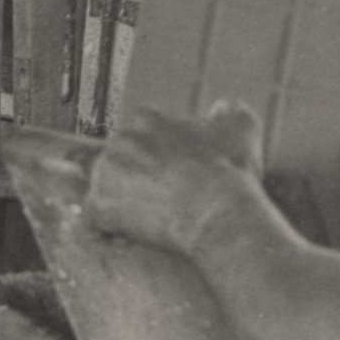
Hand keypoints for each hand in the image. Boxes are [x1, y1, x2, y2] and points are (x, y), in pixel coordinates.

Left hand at [79, 100, 269, 260]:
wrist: (217, 210)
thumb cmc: (230, 171)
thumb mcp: (242, 126)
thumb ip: (229, 110)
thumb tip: (223, 107)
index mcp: (147, 119)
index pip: (143, 132)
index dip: (159, 154)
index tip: (174, 171)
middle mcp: (120, 140)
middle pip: (122, 158)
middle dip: (139, 175)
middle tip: (164, 195)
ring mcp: (106, 172)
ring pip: (107, 185)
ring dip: (124, 199)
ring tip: (152, 214)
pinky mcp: (99, 204)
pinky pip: (98, 216)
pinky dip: (113, 225)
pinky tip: (135, 231)